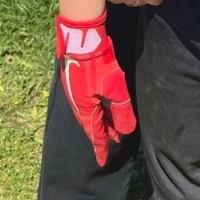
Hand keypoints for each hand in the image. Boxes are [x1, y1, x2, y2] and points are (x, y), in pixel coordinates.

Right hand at [55, 11, 136, 165]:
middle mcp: (78, 103)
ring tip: (111, 124)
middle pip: (92, 123)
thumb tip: (125, 131)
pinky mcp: (76, 80)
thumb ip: (121, 110)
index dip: (101, 147)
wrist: (81, 38)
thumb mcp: (115, 88)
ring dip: (100, 119)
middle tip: (114, 139)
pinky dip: (96, 107)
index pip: (94, 134)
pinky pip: (87, 101)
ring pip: (90, 112)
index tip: (103, 161)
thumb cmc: (98, 64)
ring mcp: (75, 91)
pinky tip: (101, 103)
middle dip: (103, 132)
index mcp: (85, 109)